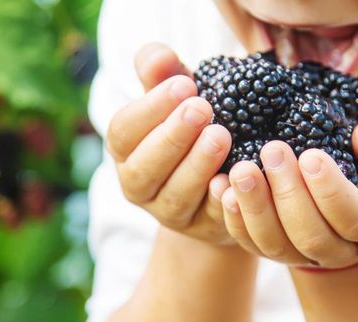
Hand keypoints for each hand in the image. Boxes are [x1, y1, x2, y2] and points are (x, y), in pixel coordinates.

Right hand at [107, 44, 233, 243]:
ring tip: (221, 136)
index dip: (151, 108)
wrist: (219, 176)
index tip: (185, 84)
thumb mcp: (176, 97)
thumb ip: (162, 74)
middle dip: (172, 136)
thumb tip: (158, 56)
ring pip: (176, 195)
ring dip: (197, 165)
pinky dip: (221, 200)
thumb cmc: (192, 126)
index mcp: (125, 149)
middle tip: (202, 108)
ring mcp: (170, 212)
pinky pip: (210, 218)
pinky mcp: (203, 228)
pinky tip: (234, 179)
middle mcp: (139, 185)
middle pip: (145, 167)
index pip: (123, 130)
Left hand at [220, 123, 357, 267]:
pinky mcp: (270, 246)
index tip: (312, 155)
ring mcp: (300, 252)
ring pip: (274, 244)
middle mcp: (337, 247)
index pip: (353, 218)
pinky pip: (248, 242)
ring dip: (255, 208)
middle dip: (289, 194)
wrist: (352, 194)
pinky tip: (222, 186)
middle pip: (310, 235)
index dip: (331, 191)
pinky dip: (233, 217)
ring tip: (240, 169)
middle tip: (273, 150)